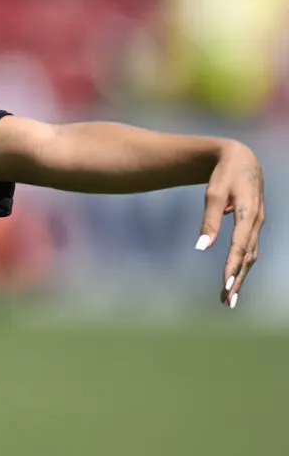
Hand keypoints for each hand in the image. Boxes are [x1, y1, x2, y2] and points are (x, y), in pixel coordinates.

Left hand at [195, 141, 264, 308]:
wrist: (241, 158)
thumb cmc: (225, 173)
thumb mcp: (214, 193)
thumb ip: (210, 220)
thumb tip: (201, 247)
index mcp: (250, 214)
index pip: (241, 246)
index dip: (233, 266)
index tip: (226, 285)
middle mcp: (257, 222)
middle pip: (248, 256)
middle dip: (238, 280)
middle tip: (227, 301)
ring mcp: (257, 224)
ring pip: (251, 255)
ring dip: (241, 276)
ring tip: (228, 296)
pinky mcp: (253, 224)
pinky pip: (249, 248)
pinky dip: (242, 264)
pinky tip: (234, 276)